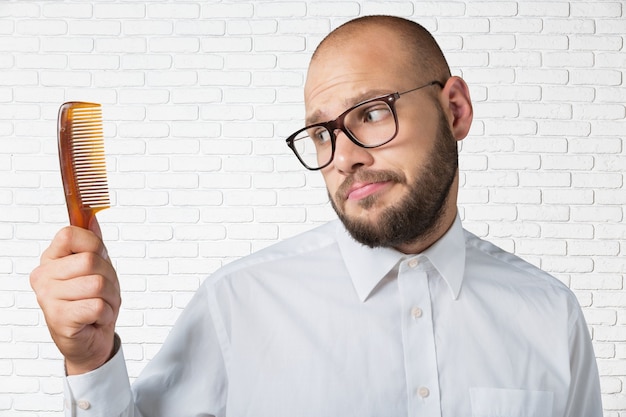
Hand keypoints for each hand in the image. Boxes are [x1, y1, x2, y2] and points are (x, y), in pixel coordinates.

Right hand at [30, 218, 120, 374]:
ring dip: (108, 298)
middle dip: (107, 277)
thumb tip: (90, 217)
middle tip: (101, 291)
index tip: (97, 258)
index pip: (70, 234)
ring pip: (97, 284)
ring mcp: (48, 298)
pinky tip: (94, 319)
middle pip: (89, 260)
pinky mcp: (59, 319)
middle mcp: (44, 277)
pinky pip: (97, 305)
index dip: (93, 245)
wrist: (91, 339)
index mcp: (51, 260)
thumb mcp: (97, 268)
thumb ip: (93, 243)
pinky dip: (105, 313)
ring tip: (97, 306)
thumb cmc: (92, 302)